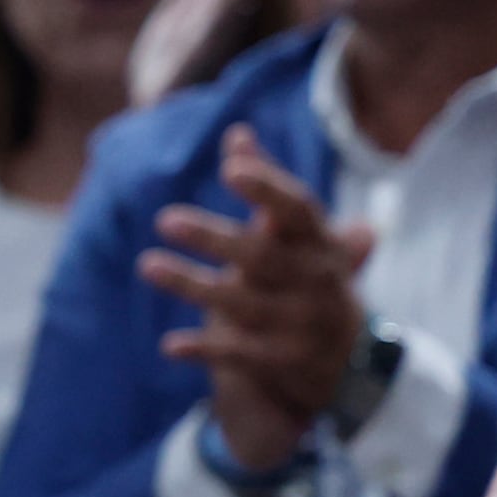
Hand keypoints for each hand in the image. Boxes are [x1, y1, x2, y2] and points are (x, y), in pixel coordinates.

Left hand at [142, 123, 377, 473]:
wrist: (349, 360)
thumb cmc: (308, 276)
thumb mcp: (298, 235)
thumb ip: (267, 186)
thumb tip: (237, 134)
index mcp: (320, 241)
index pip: (299, 210)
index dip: (268, 188)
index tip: (229, 169)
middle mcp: (316, 281)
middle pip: (263, 257)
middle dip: (215, 238)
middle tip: (165, 219)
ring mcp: (302, 324)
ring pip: (243, 304)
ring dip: (193, 285)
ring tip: (147, 265)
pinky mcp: (284, 363)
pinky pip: (240, 355)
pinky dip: (205, 349)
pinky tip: (169, 344)